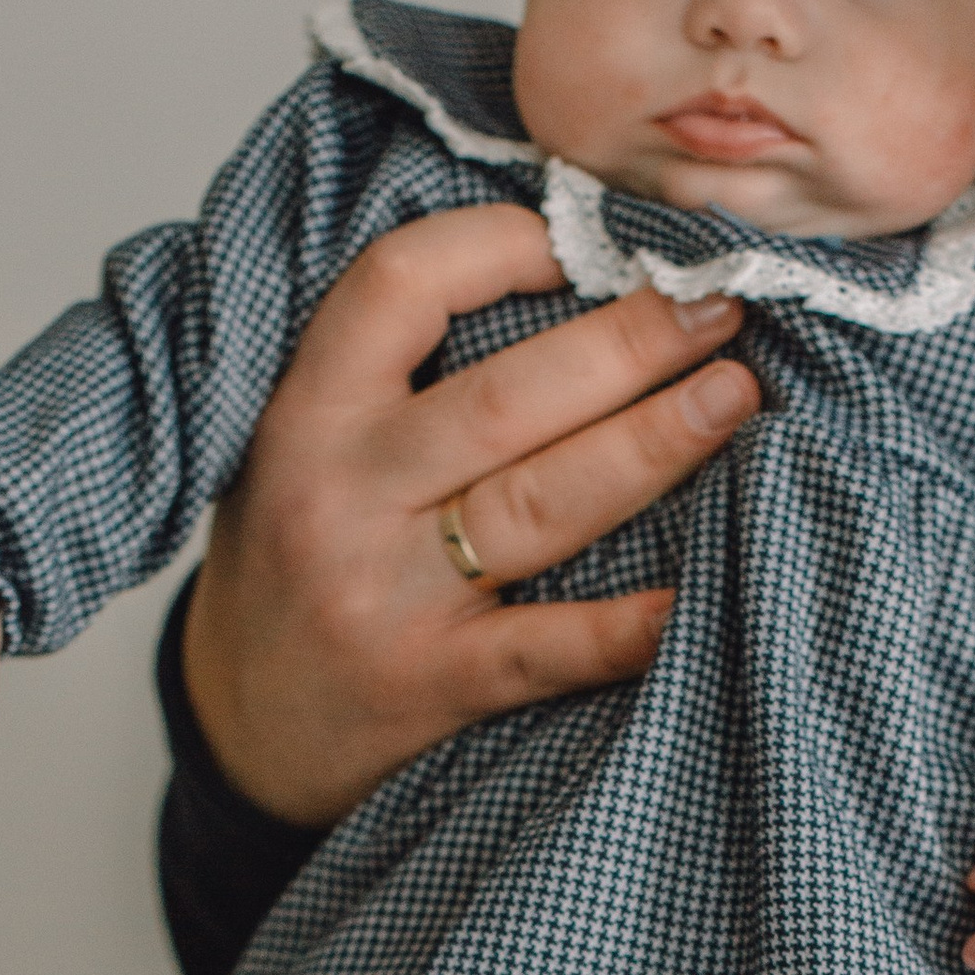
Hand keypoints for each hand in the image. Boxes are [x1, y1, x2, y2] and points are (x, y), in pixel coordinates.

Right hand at [184, 201, 760, 827]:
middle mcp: (343, 496)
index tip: (589, 244)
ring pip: (541, 502)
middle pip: (507, 398)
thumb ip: (389, 373)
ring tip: (734, 397)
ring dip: (653, 443)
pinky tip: (697, 594)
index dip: (502, 246)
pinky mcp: (433, 686)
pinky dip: (628, 627)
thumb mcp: (300, 446)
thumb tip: (556, 278)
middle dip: (629, 342)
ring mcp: (388, 596)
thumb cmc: (293, 567)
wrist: (240, 730)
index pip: (402, 286)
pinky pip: (548, 647)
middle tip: (719, 306)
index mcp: (308, 415)